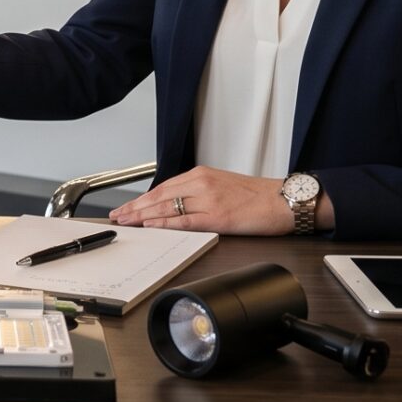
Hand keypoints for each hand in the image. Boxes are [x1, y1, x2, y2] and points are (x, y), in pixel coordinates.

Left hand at [108, 167, 333, 235]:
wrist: (283, 200)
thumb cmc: (257, 195)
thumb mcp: (223, 185)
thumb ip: (199, 191)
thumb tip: (176, 205)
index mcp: (203, 174)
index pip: (164, 186)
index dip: (142, 199)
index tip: (127, 207)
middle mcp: (202, 183)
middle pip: (160, 196)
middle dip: (135, 207)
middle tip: (117, 217)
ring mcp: (209, 199)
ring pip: (168, 207)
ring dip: (143, 216)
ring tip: (126, 223)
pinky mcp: (218, 216)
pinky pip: (185, 220)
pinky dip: (165, 224)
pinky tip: (151, 227)